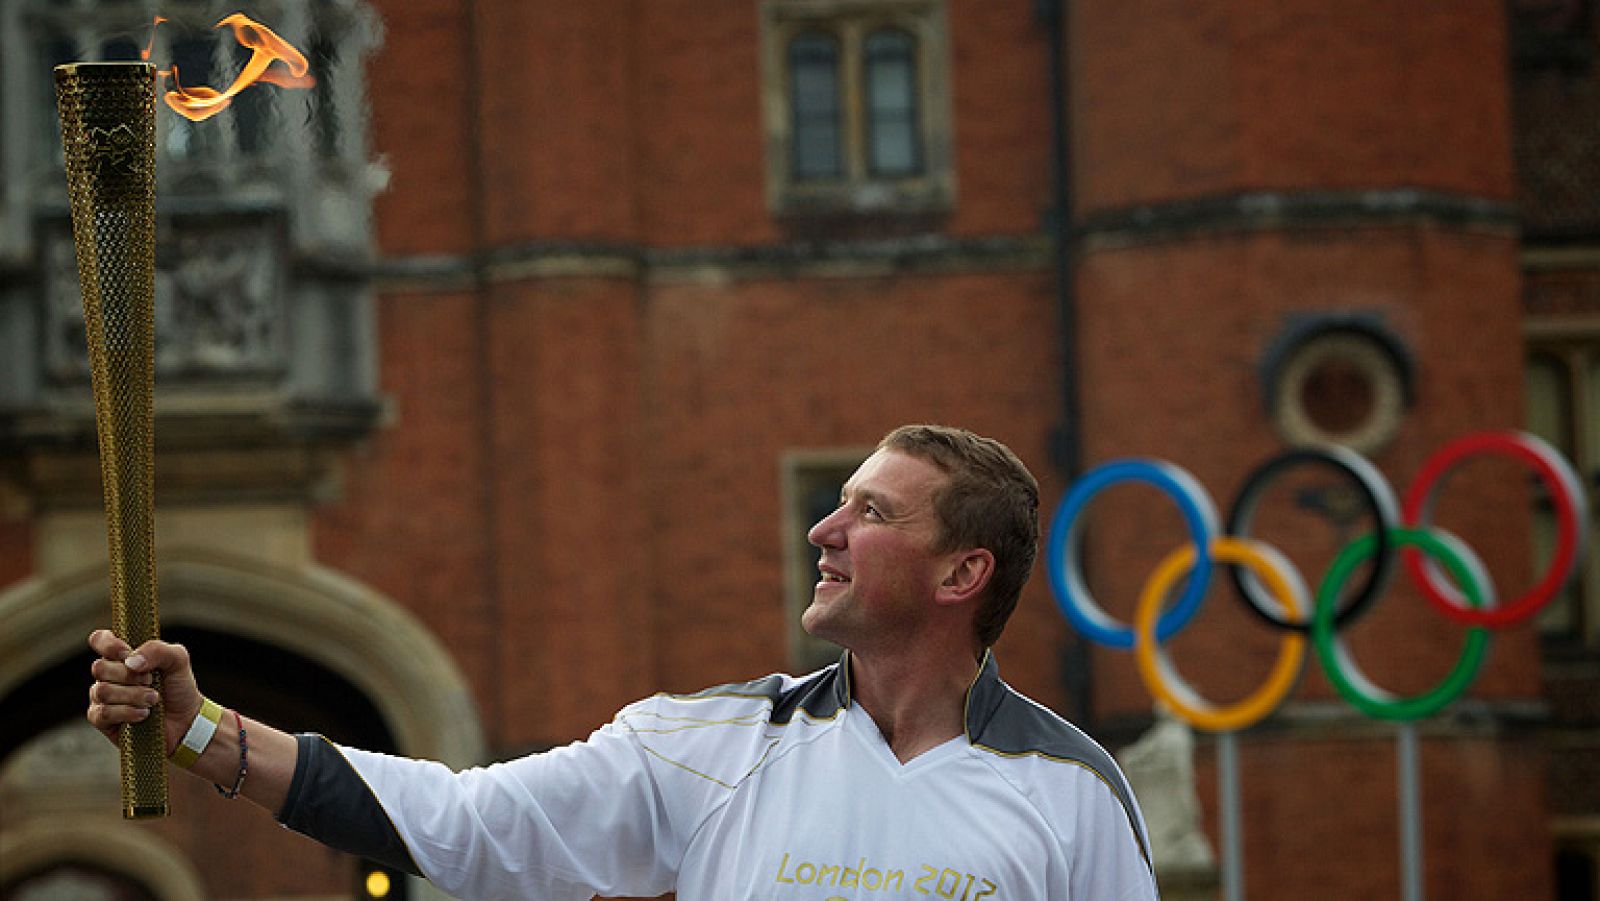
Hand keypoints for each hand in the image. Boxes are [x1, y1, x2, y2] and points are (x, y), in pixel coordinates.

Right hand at [86, 630, 204, 756]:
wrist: (186, 719)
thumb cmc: (179, 687)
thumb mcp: (178, 660)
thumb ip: (157, 650)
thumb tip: (131, 661)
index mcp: (123, 656)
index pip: (100, 639)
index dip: (108, 644)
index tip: (127, 653)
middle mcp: (109, 675)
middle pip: (99, 667)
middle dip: (129, 676)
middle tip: (151, 681)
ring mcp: (103, 698)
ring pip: (102, 691)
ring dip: (133, 695)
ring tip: (153, 699)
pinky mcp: (103, 720)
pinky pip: (102, 713)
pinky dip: (127, 712)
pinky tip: (143, 714)